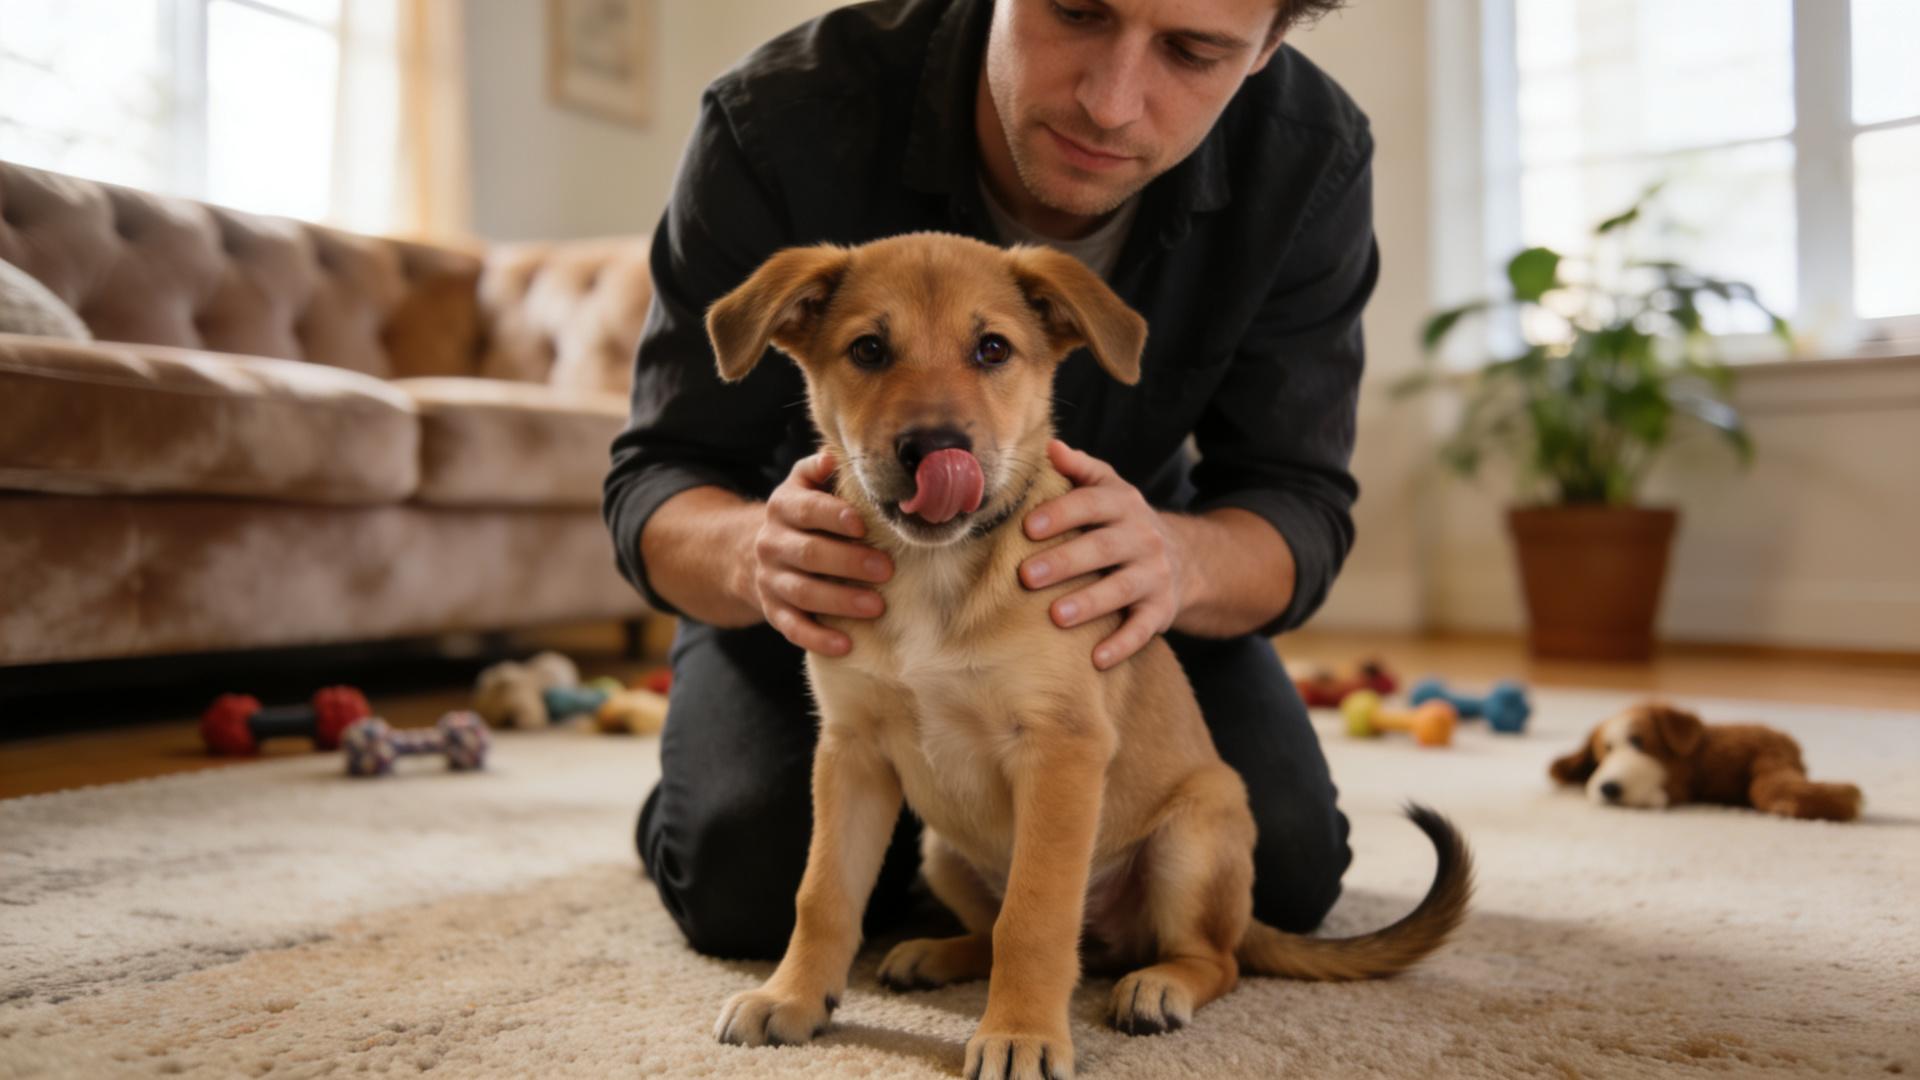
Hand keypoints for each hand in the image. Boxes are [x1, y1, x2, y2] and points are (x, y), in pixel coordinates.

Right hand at [748, 451, 892, 655]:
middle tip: (887, 568)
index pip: (806, 508)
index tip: (862, 525)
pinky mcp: (773, 611)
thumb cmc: (803, 515)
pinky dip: (818, 638)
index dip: (833, 516)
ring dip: (840, 600)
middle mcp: (772, 542)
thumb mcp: (804, 484)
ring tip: (877, 606)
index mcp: (783, 506)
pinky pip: (792, 627)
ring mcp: (770, 579)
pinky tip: (846, 645)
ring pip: (803, 592)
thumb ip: (820, 469)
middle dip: (848, 561)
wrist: (755, 552)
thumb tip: (835, 456)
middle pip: (808, 553)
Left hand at [1019, 439, 1185, 669]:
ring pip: (1122, 588)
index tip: (1028, 527)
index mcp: (1123, 504)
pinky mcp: (1161, 610)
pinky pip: (1143, 629)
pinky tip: (1096, 659)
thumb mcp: (1109, 489)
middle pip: (1102, 547)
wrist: (1186, 558)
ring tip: (1056, 616)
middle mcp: (1141, 537)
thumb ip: (1080, 469)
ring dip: (1090, 602)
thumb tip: (1048, 446)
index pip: (1091, 504)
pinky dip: (1122, 644)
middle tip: (1027, 575)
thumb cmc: (1124, 523)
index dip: (1061, 513)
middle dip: (1065, 561)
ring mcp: (1154, 575)